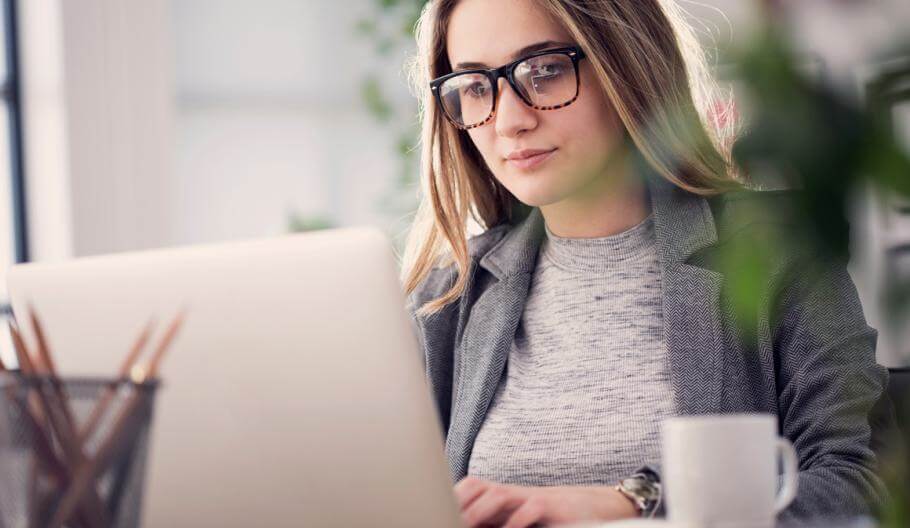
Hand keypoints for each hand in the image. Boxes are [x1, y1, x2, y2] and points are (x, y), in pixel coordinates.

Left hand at [453, 475, 637, 527]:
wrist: (601, 505)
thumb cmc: (558, 515)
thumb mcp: (523, 517)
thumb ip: (498, 520)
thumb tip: (469, 521)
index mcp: (504, 496)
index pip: (470, 488)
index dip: (453, 496)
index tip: (438, 510)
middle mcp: (515, 493)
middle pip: (477, 488)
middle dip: (459, 503)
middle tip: (448, 517)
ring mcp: (532, 496)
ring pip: (498, 495)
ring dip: (479, 510)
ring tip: (465, 523)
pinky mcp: (552, 505)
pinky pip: (530, 507)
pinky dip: (516, 520)